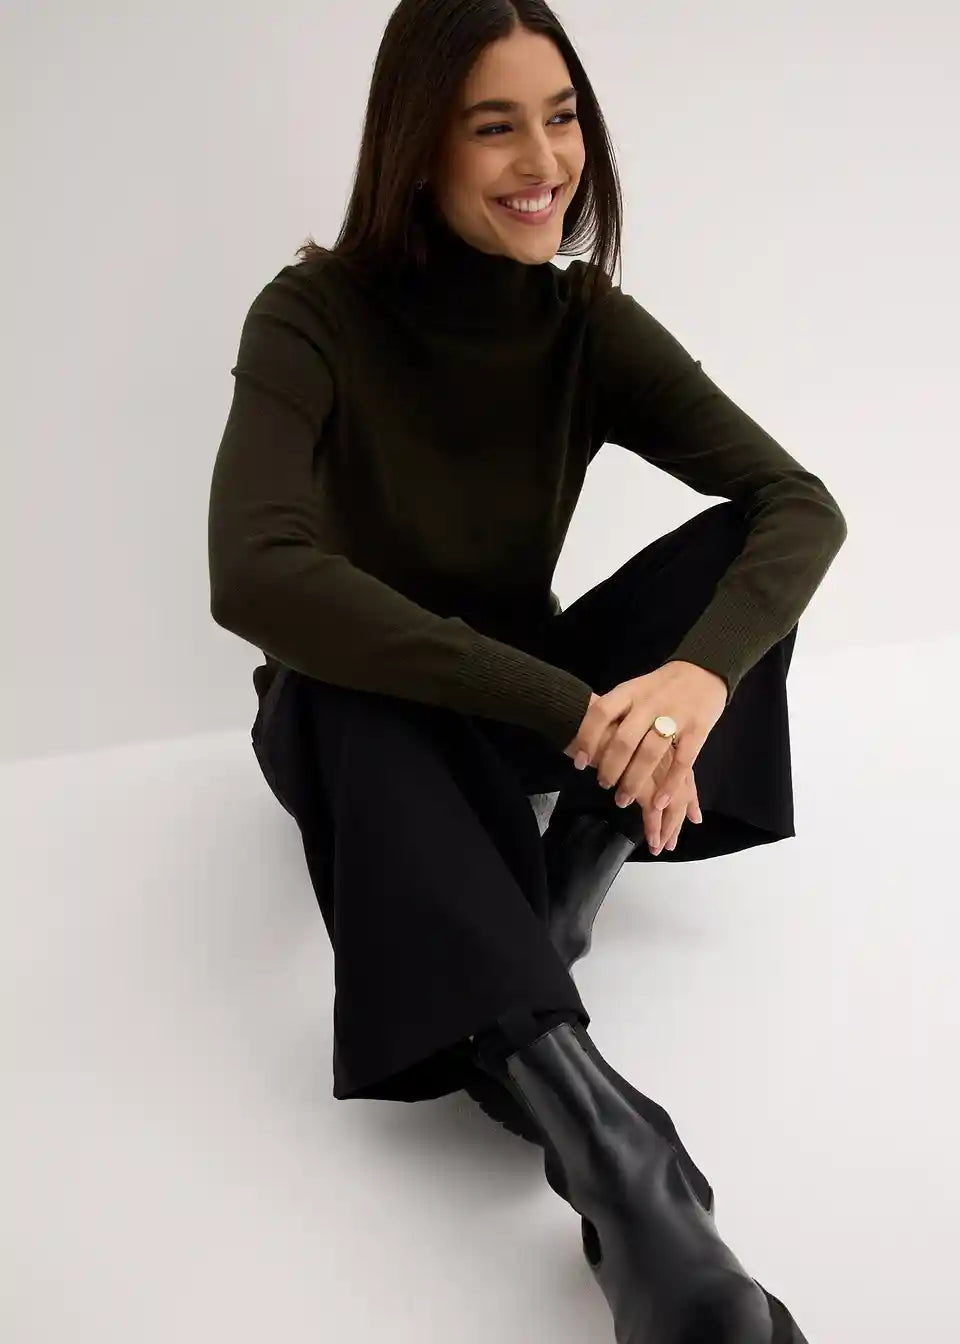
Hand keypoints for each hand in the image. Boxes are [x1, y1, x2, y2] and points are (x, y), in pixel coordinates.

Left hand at [563, 661, 727, 848]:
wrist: (704, 669)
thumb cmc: (661, 686)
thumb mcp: (633, 690)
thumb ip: (615, 711)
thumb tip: (586, 742)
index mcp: (629, 692)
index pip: (601, 713)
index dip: (587, 738)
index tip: (579, 762)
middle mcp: (650, 704)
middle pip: (624, 740)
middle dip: (610, 768)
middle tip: (603, 785)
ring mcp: (675, 716)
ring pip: (650, 754)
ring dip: (634, 781)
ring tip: (622, 799)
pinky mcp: (698, 729)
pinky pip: (682, 762)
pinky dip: (669, 785)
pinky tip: (659, 803)